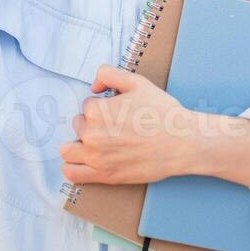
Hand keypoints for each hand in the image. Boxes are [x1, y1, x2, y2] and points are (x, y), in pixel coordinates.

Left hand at [59, 64, 201, 185]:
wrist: (182, 143)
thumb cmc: (162, 114)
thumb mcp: (137, 82)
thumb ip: (109, 75)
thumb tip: (94, 86)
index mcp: (97, 111)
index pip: (87, 106)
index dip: (103, 107)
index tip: (118, 112)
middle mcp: (92, 134)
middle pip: (78, 125)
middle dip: (92, 124)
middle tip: (114, 128)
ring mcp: (96, 157)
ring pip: (68, 149)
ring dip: (78, 145)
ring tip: (96, 144)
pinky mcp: (104, 176)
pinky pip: (72, 173)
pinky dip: (73, 167)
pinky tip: (86, 161)